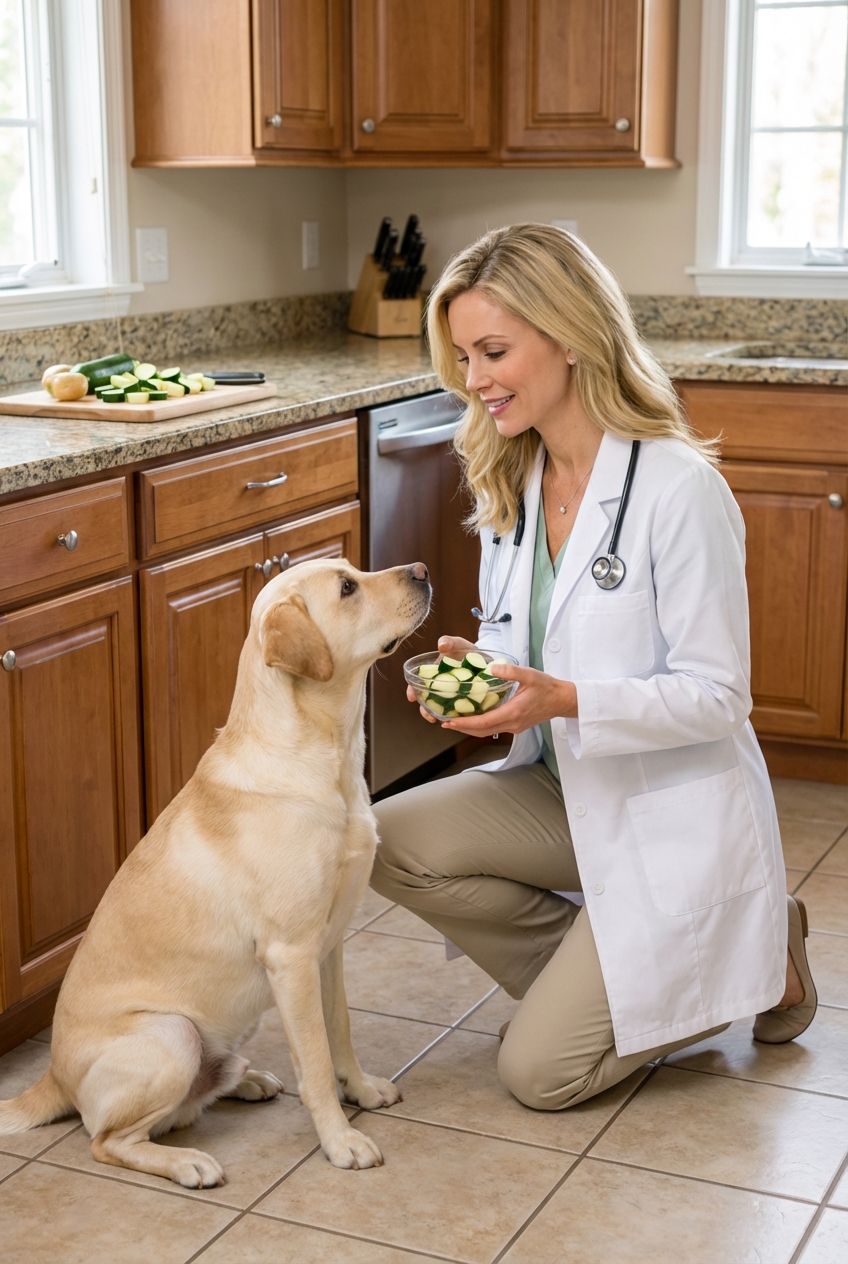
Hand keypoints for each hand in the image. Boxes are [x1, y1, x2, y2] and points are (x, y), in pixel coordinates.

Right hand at [406, 635, 479, 723]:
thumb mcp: (458, 644)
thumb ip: (449, 642)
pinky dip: (457, 716)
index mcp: (434, 674)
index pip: (418, 684)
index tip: (411, 697)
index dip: (412, 691)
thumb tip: (442, 645)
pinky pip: (457, 711)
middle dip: (425, 710)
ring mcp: (452, 695)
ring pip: (441, 709)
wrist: (485, 659)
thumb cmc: (466, 651)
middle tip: (430, 717)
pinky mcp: (464, 701)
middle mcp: (440, 687)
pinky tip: (459, 719)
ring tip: (444, 721)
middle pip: (427, 701)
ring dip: (440, 715)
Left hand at [440, 663, 577, 737]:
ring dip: (470, 728)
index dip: (465, 723)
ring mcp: (514, 727)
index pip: (484, 723)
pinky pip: (493, 728)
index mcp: (513, 712)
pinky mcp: (515, 725)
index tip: (450, 721)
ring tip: (453, 722)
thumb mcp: (530, 675)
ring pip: (487, 731)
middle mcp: (512, 723)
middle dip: (462, 728)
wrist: (562, 700)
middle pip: (481, 731)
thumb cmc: (547, 687)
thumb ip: (511, 671)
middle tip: (444, 722)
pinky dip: (480, 726)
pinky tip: (473, 718)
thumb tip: (492, 669)